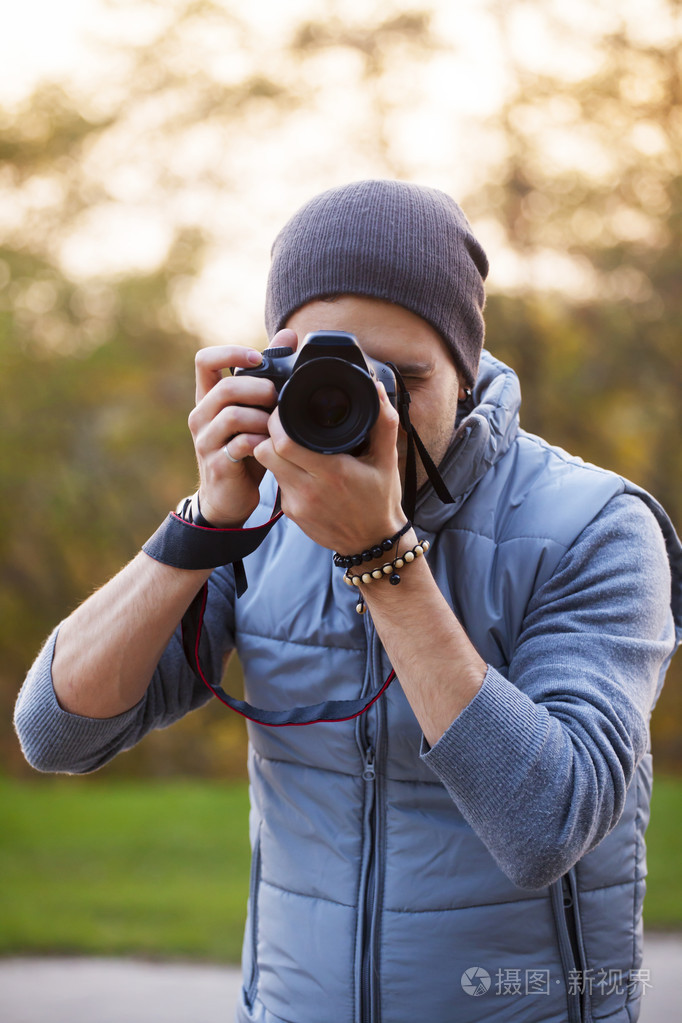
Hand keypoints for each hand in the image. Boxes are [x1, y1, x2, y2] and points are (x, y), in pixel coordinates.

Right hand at [189, 330, 296, 526]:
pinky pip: (241, 444)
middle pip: (225, 388)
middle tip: (279, 399)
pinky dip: (262, 441)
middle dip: (259, 389)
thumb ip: (268, 374)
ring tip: (278, 425)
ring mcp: (206, 441)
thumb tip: (288, 335)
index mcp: (208, 398)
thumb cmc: (244, 448)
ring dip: (263, 418)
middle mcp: (201, 416)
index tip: (257, 359)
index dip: (230, 353)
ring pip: (233, 415)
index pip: (204, 360)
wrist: (229, 497)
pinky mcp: (218, 464)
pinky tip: (272, 445)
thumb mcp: (255, 410)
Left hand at [253, 378, 406, 552]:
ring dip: (274, 451)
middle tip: (283, 423)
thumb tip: (375, 388)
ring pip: (267, 466)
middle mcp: (309, 490)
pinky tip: (300, 467)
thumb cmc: (381, 500)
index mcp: (332, 473)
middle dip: (269, 433)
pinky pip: (277, 482)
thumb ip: (383, 422)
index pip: (283, 441)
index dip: (277, 421)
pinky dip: (283, 470)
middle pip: (265, 451)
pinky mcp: (290, 513)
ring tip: (292, 443)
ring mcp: (296, 505)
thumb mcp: (388, 460)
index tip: (285, 409)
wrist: (373, 544)